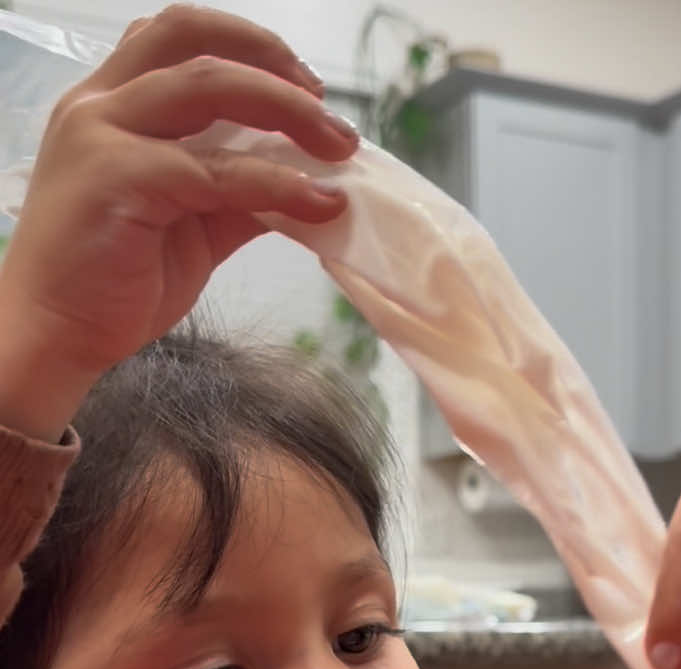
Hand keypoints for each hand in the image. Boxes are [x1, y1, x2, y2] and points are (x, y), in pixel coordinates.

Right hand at [0, 4, 356, 438]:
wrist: (55, 334)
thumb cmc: (113, 283)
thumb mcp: (189, 227)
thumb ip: (236, 195)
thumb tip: (305, 185)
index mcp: (111, 103)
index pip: (179, 36)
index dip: (250, 47)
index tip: (305, 88)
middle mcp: (101, 104)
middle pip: (196, 39)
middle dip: (275, 65)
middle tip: (331, 116)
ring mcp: (104, 135)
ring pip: (209, 86)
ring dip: (287, 112)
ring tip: (339, 148)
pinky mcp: (120, 179)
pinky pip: (217, 170)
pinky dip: (278, 182)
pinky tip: (317, 202)